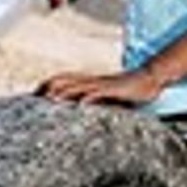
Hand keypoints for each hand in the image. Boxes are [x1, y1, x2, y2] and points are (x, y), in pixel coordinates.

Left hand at [38, 69, 162, 105]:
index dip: (49, 84)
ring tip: (50, 98)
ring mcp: (104, 84)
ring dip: (65, 92)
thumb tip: (84, 107)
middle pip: (66, 80)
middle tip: (35, 96)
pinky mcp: (115, 89)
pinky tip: (81, 103)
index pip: (65, 79)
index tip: (35, 94)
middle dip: (50, 87)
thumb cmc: (131, 90)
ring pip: (79, 85)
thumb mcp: (110, 95)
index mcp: (91, 82)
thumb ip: (97, 100)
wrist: (151, 79)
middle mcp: (94, 81)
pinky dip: (90, 97)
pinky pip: (100, 92)